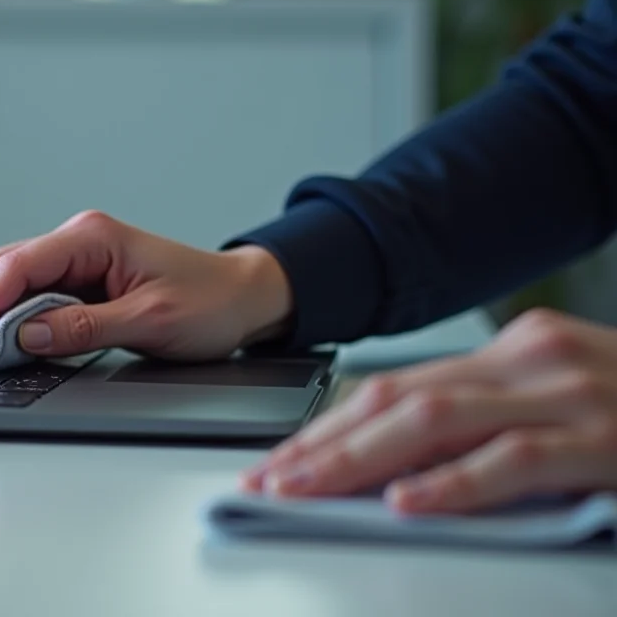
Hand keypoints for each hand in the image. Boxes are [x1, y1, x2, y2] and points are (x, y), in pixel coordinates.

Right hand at [0, 210, 293, 360]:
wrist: (245, 298)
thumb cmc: (209, 302)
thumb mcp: (149, 321)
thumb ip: (84, 327)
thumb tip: (26, 335)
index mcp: (91, 238)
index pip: (18, 266)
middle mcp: (77, 240)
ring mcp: (75, 258)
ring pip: (5, 278)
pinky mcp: (77, 279)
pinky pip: (25, 291)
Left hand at [241, 309, 616, 513]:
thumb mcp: (560, 401)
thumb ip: (489, 419)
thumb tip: (399, 462)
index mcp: (513, 351)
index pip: (394, 386)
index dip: (329, 425)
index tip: (281, 458)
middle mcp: (531, 359)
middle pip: (399, 400)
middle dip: (325, 444)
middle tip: (270, 480)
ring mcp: (568, 393)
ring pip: (436, 422)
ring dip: (360, 460)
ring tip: (306, 489)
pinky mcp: (603, 436)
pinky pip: (514, 460)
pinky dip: (455, 484)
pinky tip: (407, 502)